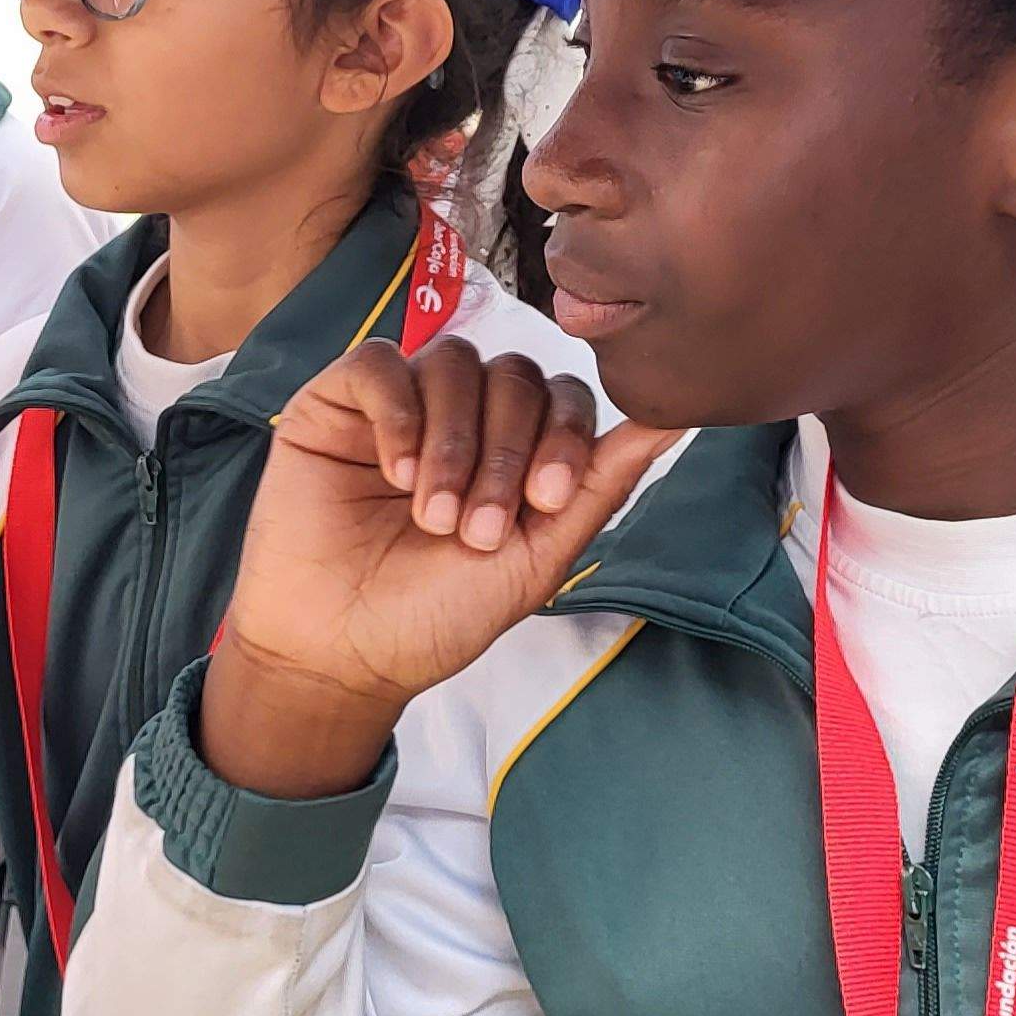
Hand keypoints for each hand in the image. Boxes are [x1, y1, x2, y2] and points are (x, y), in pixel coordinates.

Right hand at [206, 340, 676, 795]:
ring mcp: (400, 406)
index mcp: (514, 451)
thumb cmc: (433, 617)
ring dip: (454, 442)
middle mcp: (461, 418)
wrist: (339, 654)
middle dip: (508, 450)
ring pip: (453, 361)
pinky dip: (399, 411)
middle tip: (479, 528)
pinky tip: (394, 471)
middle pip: (514, 374)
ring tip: (433, 515)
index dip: (564, 434)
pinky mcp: (337, 403)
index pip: (562, 395)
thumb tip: (678, 419)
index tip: (544, 500)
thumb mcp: (536, 557)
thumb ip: (600, 484)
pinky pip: (380, 363)